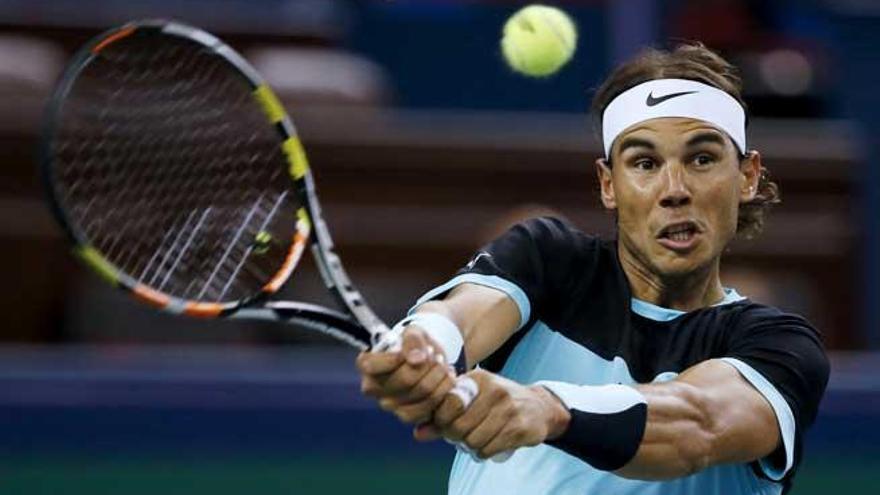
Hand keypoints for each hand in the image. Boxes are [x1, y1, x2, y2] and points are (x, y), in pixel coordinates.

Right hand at [356, 326, 455, 424]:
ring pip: (422, 394)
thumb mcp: (413, 332)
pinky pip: (429, 408)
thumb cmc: (414, 343)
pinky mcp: (408, 414)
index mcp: (367, 366)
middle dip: (427, 363)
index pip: (371, 366)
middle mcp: (373, 388)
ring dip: (438, 376)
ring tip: (442, 363)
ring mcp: (390, 404)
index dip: (394, 358)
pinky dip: (444, 390)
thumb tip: (416, 360)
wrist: (428, 357)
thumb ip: (413, 340)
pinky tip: (447, 377)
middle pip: (405, 379)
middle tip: (434, 353)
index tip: (409, 349)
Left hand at [416, 369, 570, 459]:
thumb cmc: (496, 403)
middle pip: (459, 426)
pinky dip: (483, 452)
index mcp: (478, 379)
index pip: (448, 403)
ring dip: (470, 446)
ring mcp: (509, 408)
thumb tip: (418, 434)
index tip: (446, 423)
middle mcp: (494, 390)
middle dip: (455, 436)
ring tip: (475, 439)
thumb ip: (442, 415)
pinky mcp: (520, 427)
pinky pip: (488, 449)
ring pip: (473, 440)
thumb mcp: (471, 400)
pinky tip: (488, 444)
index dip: (442, 420)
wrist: (538, 407)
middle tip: (461, 435)